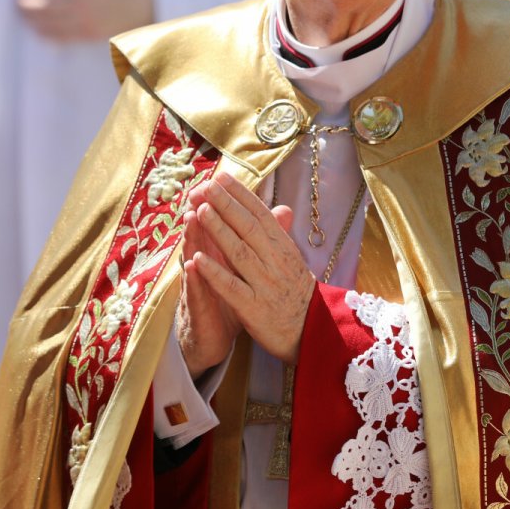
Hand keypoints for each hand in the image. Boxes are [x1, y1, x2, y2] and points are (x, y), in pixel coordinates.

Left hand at [15, 0, 153, 42]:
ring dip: (34, 21)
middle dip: (29, 5)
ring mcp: (84, 23)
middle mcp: (80, 6)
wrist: (145, 7)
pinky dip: (48, 35)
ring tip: (24, 17)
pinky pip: (63, 38)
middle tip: (18, 3)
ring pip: (51, 24)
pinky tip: (39, 32)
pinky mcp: (88, 36)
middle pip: (46, 7)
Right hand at [177, 184, 243, 378]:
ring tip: (191, 216)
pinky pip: (195, 292)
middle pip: (202, 234)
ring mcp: (197, 285)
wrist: (211, 337)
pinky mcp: (196, 308)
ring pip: (193, 257)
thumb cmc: (229, 297)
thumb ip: (257, 240)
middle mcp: (204, 264)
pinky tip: (193, 264)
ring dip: (192, 237)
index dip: (221, 203)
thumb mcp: (245, 270)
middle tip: (200, 188)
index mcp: (218, 253)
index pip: (219, 224)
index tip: (222, 179)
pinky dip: (195, 278)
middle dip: (203, 212)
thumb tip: (278, 212)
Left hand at [184, 172, 313, 364]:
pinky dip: (214, 273)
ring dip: (219, 230)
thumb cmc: (296, 292)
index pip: (260, 214)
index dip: (240, 195)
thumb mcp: (292, 259)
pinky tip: (197, 259)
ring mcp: (264, 284)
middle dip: (226, 204)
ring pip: (239, 252)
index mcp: (282, 247)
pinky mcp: (253, 308)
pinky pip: (232, 287)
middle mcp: (275, 261)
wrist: (312, 331)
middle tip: (206, 185)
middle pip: (248, 227)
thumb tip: (280, 206)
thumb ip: (280, 233)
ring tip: (200, 211)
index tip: (221, 177)